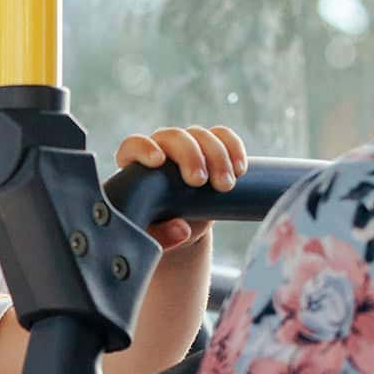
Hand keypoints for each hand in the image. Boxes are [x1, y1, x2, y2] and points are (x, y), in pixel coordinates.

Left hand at [114, 125, 248, 249]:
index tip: (158, 161)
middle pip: (173, 137)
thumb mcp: (154, 239)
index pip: (133, 146)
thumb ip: (161, 237)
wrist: (181, 229)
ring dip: (216, 156)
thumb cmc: (158, 232)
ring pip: (200, 135)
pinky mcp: (210, 150)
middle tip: (199, 181)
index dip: (144, 148)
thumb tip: (182, 229)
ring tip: (225, 186)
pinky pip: (223, 136)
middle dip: (190, 155)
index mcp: (136, 167)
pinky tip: (240, 169)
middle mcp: (160, 150)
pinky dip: (234, 147)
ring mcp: (187, 148)